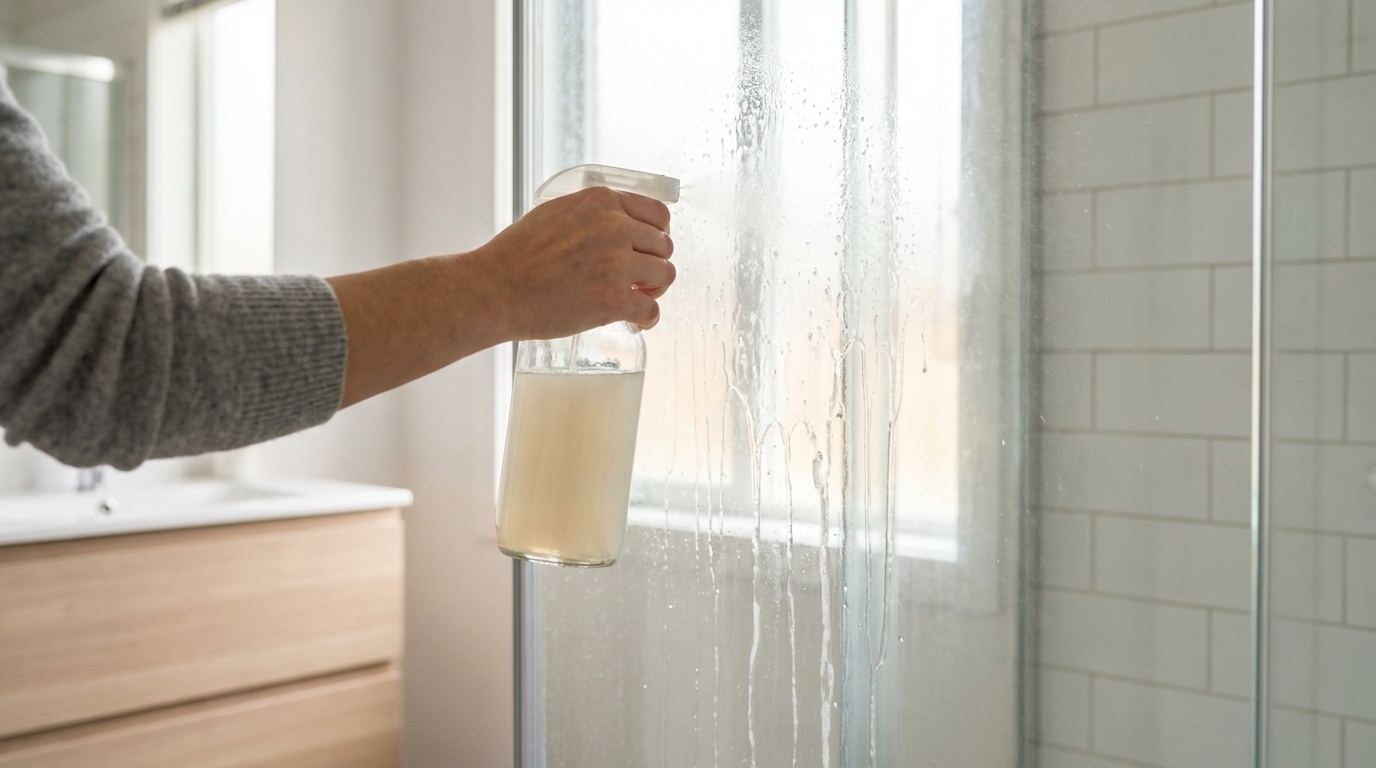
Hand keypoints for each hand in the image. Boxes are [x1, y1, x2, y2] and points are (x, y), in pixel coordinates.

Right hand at [471, 186, 674, 338]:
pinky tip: (638, 321)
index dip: (658, 234)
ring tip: (638, 297)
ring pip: (665, 275)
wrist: (496, 289)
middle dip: (654, 263)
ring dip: (655, 289)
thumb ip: (592, 215)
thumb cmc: (517, 255)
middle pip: (664, 245)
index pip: (657, 214)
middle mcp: (615, 228)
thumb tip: (617, 224)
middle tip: (641, 279)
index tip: (650, 248)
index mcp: (601, 203)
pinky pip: (651, 310)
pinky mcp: (613, 300)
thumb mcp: (557, 213)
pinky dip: (648, 318)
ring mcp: (617, 264)